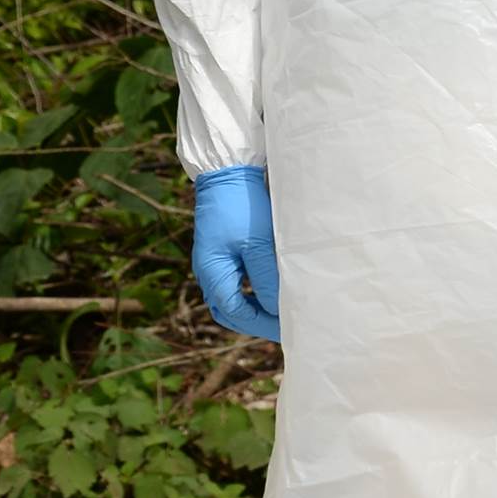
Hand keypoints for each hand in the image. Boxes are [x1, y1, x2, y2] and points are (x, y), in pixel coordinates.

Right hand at [189, 166, 279, 339]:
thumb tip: (278, 310)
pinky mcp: (220, 251)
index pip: (237, 312)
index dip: (263, 323)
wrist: (227, 169)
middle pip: (228, 311)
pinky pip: (232, 282)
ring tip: (277, 312)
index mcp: (212, 273)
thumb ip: (267, 280)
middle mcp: (207, 271)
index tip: (288, 328)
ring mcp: (212, 261)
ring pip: (229, 298)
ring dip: (252, 309)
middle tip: (283, 326)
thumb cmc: (242, 206)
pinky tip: (268, 289)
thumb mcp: (259, 244)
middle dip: (255, 322)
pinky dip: (249, 292)